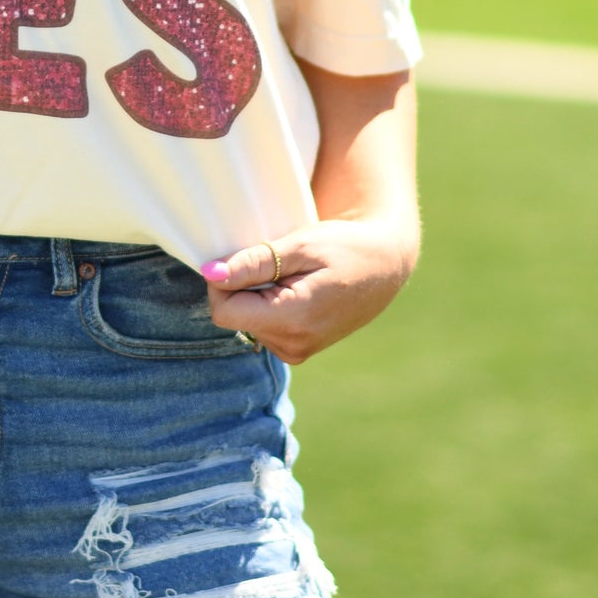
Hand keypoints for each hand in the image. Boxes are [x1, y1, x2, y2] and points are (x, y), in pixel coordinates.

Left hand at [200, 217, 415, 364]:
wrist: (386, 266)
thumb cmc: (346, 247)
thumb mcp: (300, 245)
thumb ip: (254, 262)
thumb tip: (210, 274)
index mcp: (293, 320)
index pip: (223, 311)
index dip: (223, 282)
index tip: (244, 258)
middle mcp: (292, 344)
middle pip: (234, 315)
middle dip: (244, 286)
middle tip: (280, 264)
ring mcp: (296, 351)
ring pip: (246, 321)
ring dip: (257, 294)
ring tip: (294, 276)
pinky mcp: (297, 349)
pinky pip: (262, 326)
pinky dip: (269, 304)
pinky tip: (296, 289)